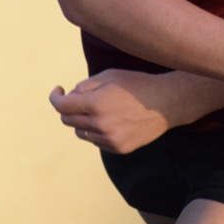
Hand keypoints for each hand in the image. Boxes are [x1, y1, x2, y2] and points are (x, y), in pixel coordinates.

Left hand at [49, 69, 174, 153]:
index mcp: (97, 103)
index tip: (58, 90)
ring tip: (99, 109)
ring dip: (82, 120)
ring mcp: (110, 139)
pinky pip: (96, 141)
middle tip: (79, 98)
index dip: (55, 97)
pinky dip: (96, 131)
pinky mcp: (118, 148)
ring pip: (81, 132)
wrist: (168, 103)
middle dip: (69, 108)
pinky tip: (111, 120)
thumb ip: (85, 86)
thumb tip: (70, 97)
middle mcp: (101, 124)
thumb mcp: (110, 75)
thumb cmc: (138, 84)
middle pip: (68, 120)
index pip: (62, 106)